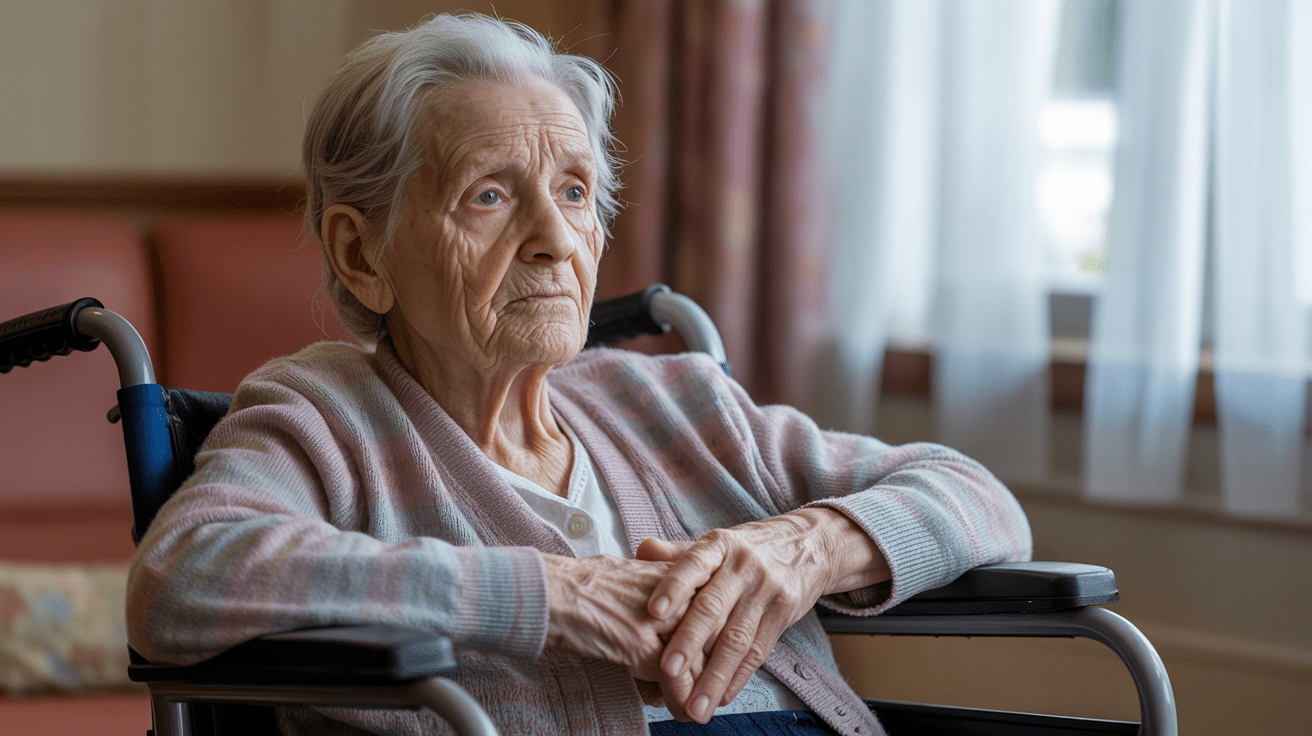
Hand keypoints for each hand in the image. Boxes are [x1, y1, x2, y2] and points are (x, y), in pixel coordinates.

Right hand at [541, 553, 706, 719]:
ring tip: (696, 708)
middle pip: (713, 636)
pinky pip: (674, 679)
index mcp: (679, 570)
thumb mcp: (635, 573)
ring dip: (698, 690)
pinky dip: (678, 700)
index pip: (715, 611)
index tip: (713, 663)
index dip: (715, 644)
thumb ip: (662, 592)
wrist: (551, 591)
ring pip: (697, 660)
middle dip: (710, 670)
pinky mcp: (641, 642)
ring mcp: (660, 617)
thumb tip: (674, 618)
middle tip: (708, 692)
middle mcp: (676, 590)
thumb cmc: (584, 584)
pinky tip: (678, 711)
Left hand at [638, 508, 889, 722]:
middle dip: (689, 642)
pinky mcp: (782, 614)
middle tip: (668, 672)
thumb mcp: (716, 543)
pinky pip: (758, 650)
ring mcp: (765, 592)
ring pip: (736, 638)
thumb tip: (641, 550)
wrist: (808, 544)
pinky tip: (720, 698)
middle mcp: (742, 567)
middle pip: (713, 607)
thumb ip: (678, 553)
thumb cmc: (748, 549)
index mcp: (719, 546)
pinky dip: (737, 677)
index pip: (693, 564)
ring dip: (714, 676)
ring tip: (695, 706)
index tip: (653, 612)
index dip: (673, 587)